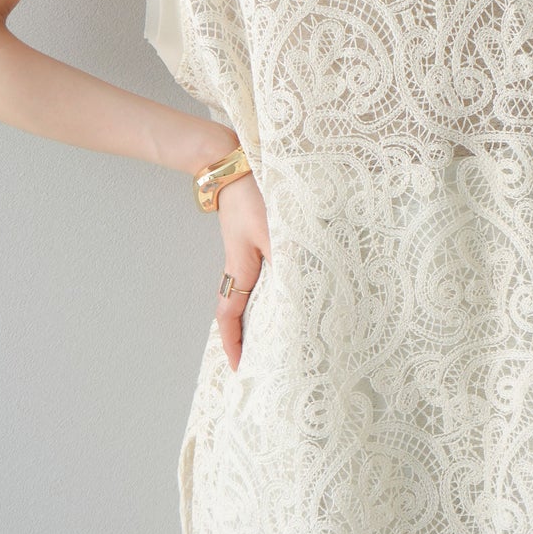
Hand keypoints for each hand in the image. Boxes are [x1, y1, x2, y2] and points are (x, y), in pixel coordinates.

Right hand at [215, 170, 272, 370]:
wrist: (233, 165)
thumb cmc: (251, 197)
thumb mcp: (273, 230)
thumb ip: (288, 258)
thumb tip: (302, 287)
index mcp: (240, 269)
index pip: (230, 316)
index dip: (233, 344)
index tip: (239, 368)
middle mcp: (241, 267)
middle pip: (241, 311)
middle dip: (249, 337)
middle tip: (266, 360)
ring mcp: (248, 255)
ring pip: (252, 295)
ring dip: (262, 315)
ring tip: (282, 335)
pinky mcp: (256, 242)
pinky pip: (262, 277)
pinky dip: (273, 292)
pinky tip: (291, 292)